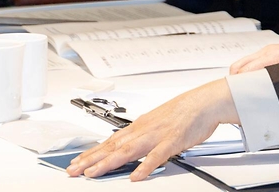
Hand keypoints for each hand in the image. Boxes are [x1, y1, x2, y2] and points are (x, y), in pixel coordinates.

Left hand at [67, 79, 239, 180]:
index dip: (92, 153)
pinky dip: (145, 166)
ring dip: (109, 162)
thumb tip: (129, 146)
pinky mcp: (173, 141)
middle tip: (73, 170)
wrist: (204, 102)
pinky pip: (157, 156)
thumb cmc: (184, 112)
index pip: (110, 142)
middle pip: (113, 146)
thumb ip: (143, 135)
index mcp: (140, 126)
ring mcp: (157, 135)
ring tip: (93, 173)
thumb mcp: (158, 122)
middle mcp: (144, 130)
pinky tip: (135, 176)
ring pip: (128, 150)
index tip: (76, 162)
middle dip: (91, 160)